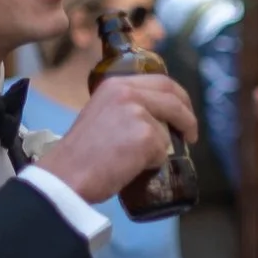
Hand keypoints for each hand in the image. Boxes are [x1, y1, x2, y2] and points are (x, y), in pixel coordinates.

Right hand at [38, 75, 195, 204]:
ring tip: (134, 161)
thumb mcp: (101, 115)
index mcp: (115, 85)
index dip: (179, 97)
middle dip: (188, 117)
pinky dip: (151, 164)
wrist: (66, 176)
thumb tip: (155, 118)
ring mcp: (138, 112)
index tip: (184, 112)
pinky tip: (128, 167)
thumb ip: (125, 110)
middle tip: (191, 134)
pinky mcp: (146, 136)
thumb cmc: (81, 155)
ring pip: (167, 131)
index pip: (162, 82)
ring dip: (159, 149)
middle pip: (174, 98)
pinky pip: (161, 153)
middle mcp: (127, 92)